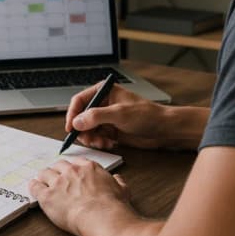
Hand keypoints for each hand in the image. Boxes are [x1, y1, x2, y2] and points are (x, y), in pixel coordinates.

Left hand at [29, 158, 132, 235]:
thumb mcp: (122, 190)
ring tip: (41, 180)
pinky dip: (33, 186)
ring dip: (43, 177)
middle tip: (55, 176)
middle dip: (56, 170)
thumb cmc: (111, 207)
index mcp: (89, 168)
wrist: (101, 217)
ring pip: (45, 173)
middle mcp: (72, 172)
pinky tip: (33, 186)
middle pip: (59, 165)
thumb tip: (118, 180)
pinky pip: (36, 187)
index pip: (76, 162)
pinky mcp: (47, 196)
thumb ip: (118, 183)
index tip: (69, 171)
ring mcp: (58, 183)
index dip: (71, 168)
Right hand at [66, 83, 194, 149]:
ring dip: (91, 138)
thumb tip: (77, 122)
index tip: (70, 128)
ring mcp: (106, 118)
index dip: (72, 114)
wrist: (163, 129)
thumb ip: (96, 116)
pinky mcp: (110, 130)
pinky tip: (109, 144)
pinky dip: (99, 142)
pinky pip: (96, 137)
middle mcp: (102, 104)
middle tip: (88, 140)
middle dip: (83, 130)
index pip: (79, 101)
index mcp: (103, 92)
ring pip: (87, 129)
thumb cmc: (147, 114)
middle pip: (81, 117)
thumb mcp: (119, 114)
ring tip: (102, 143)